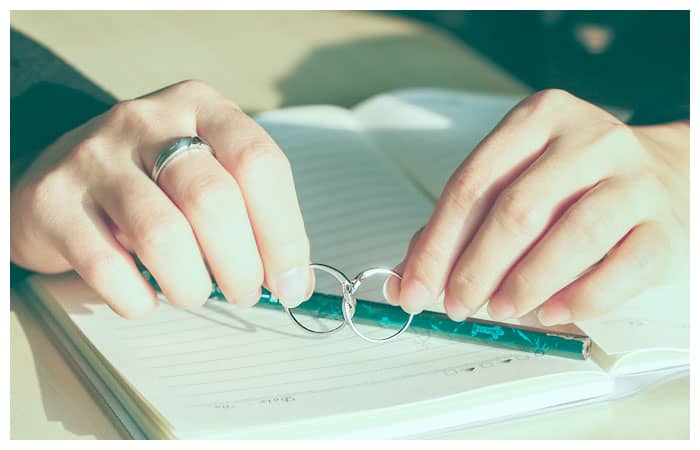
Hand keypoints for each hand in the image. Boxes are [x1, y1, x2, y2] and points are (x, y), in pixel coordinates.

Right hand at [11, 80, 312, 317]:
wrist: (63, 176)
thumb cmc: (154, 182)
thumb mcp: (207, 172)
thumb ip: (251, 215)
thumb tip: (294, 282)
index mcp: (202, 107)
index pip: (259, 164)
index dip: (284, 233)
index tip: (291, 283)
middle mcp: (149, 121)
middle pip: (214, 199)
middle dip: (241, 266)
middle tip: (244, 294)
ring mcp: (96, 155)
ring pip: (163, 234)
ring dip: (191, 285)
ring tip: (194, 295)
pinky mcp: (53, 199)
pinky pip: (107, 266)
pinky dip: (137, 298)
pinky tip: (145, 298)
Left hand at [387, 89, 688, 324]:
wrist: (670, 176)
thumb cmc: (576, 184)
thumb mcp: (517, 180)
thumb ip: (461, 225)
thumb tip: (408, 280)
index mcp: (538, 119)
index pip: (472, 183)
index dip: (438, 243)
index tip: (416, 288)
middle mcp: (588, 139)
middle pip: (517, 209)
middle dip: (476, 267)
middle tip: (456, 305)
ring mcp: (633, 179)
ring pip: (572, 235)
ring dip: (526, 283)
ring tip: (501, 309)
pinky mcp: (666, 224)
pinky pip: (623, 267)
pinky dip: (581, 298)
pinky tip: (551, 312)